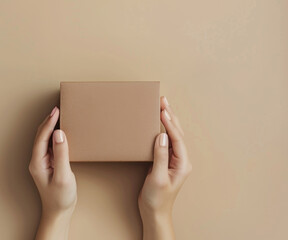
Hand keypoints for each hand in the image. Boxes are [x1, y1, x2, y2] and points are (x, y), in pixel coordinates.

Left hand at [29, 106, 76, 239]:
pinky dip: (55, 135)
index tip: (56, 111)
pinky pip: (51, 145)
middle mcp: (38, 160)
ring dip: (51, 126)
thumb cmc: (60, 197)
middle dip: (48, 121)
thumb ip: (61, 154)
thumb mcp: (63, 176)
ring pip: (45, 139)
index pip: (42, 137)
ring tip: (59, 115)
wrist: (59, 211)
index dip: (49, 123)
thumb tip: (59, 133)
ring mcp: (43, 162)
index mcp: (38, 162)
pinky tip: (62, 132)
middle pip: (41, 135)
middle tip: (58, 108)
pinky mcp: (49, 164)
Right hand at [138, 96, 191, 239]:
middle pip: (177, 133)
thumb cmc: (157, 198)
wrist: (154, 212)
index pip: (177, 138)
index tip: (162, 110)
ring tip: (162, 106)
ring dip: (168, 120)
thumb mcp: (158, 177)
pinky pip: (166, 141)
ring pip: (173, 135)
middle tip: (164, 100)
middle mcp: (181, 160)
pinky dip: (163, 130)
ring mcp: (174, 160)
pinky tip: (159, 123)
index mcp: (182, 163)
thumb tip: (161, 136)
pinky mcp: (166, 161)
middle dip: (171, 116)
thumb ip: (160, 156)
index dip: (169, 123)